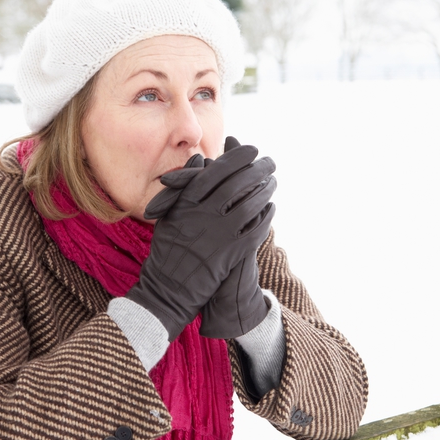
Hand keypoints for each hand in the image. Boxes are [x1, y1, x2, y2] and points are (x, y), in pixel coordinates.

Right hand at [127, 141, 275, 339]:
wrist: (168, 289)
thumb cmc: (167, 251)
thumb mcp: (168, 214)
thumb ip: (185, 186)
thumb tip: (201, 159)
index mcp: (186, 202)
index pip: (217, 170)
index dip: (238, 157)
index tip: (252, 149)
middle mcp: (203, 214)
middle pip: (237, 183)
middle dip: (258, 169)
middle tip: (270, 162)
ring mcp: (219, 234)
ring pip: (250, 205)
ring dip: (265, 191)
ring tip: (273, 183)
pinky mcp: (231, 253)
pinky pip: (255, 230)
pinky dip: (265, 217)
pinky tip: (271, 209)